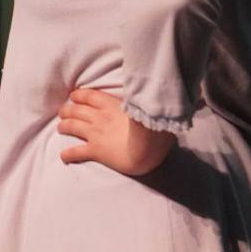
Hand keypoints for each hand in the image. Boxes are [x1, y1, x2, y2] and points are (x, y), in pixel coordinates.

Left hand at [57, 88, 176, 175]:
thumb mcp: (154, 110)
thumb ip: (160, 104)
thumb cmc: (153, 128)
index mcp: (112, 105)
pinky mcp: (95, 150)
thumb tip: (189, 95)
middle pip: (76, 109)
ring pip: (72, 126)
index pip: (89, 95)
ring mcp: (95, 133)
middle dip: (67, 109)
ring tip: (61, 127)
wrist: (145, 149)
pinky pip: (77, 152)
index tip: (74, 95)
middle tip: (63, 111)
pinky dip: (68, 154)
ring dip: (64, 126)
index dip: (79, 95)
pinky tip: (63, 156)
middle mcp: (99, 117)